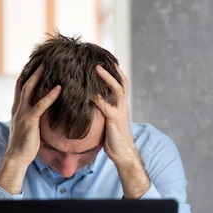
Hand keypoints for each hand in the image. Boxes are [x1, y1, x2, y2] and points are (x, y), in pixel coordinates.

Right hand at [0, 66, 61, 193]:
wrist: (16, 157)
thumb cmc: (24, 145)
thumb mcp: (27, 127)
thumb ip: (32, 118)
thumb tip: (41, 114)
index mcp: (17, 109)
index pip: (20, 87)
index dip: (26, 75)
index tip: (34, 64)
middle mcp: (18, 108)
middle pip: (24, 83)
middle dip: (32, 70)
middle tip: (41, 58)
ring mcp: (23, 113)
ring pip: (29, 89)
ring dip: (38, 76)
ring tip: (48, 65)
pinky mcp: (30, 120)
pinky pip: (40, 105)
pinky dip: (50, 96)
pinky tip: (59, 88)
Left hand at [92, 64, 150, 197]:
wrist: (123, 154)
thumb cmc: (113, 139)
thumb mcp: (108, 121)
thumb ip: (103, 110)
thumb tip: (91, 103)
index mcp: (122, 105)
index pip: (121, 83)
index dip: (114, 71)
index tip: (105, 60)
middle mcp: (123, 105)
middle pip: (121, 81)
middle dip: (112, 69)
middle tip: (100, 58)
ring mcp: (120, 111)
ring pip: (116, 89)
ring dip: (106, 77)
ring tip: (96, 68)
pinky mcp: (114, 119)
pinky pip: (106, 105)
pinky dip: (97, 97)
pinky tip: (88, 92)